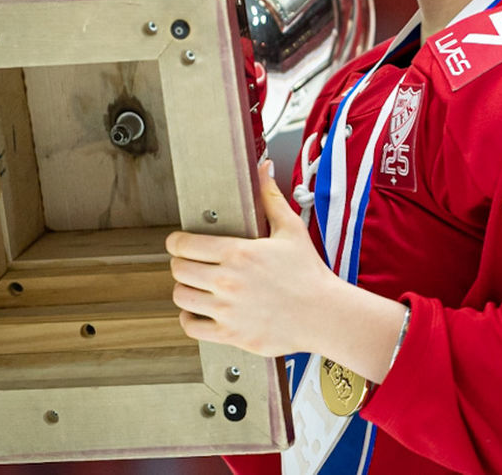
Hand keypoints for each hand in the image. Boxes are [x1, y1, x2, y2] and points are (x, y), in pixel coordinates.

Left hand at [165, 159, 337, 356]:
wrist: (324, 314)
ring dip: (185, 289)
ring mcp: (226, 309)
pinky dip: (190, 318)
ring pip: (181, 297)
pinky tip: (200, 311)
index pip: (184, 244)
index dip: (177, 242)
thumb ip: (270, 197)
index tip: (179, 243)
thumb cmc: (309, 273)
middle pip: (178, 270)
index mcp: (238, 253)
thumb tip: (263, 168)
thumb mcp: (291, 229)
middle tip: (190, 263)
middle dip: (181, 264)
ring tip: (196, 285)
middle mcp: (227, 281)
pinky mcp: (230, 334)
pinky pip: (191, 326)